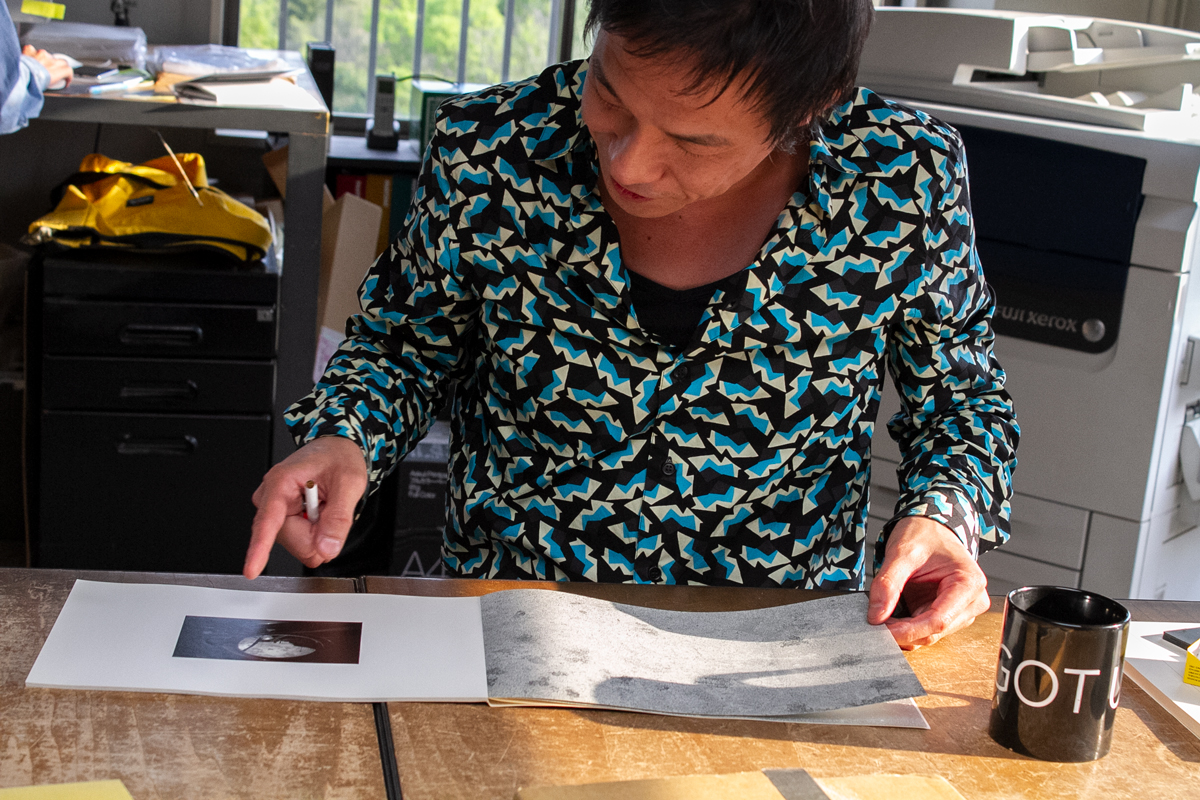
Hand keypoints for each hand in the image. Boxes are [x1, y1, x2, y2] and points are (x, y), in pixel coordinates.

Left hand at [22, 45, 72, 87]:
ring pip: (47, 55)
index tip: (65, 80)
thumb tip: (54, 81)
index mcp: (55, 71)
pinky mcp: (29, 50)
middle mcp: (50, 60)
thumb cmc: (30, 84)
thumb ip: (54, 81)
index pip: (68, 70)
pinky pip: (32, 49)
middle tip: (55, 73)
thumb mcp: (47, 87)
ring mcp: (39, 54)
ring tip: (39, 67)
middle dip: (60, 67)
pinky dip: (32, 53)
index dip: (68, 76)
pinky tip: (30, 58)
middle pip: (61, 61)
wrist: (18, 78)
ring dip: (46, 60)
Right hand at [243, 436, 368, 578]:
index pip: (268, 522)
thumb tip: (326, 548)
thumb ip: (338, 518)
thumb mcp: (349, 482)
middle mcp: (271, 497)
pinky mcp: (281, 520)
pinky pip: (301, 542)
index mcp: (281, 482)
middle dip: (318, 533)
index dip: (260, 548)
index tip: (252, 570)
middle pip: (293, 541)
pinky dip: (316, 532)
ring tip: (324, 506)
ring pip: (298, 544)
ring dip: (318, 532)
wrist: (335, 450)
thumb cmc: (338, 458)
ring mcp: (274, 511)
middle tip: (330, 507)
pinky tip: (318, 513)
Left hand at [867, 516, 989, 649]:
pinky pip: (925, 629)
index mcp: (969, 583)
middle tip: (873, 622)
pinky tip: (891, 616)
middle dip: (903, 631)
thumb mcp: (902, 553)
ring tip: (880, 615)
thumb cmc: (924, 534)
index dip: (908, 630)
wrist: (930, 528)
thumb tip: (876, 616)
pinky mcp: (949, 614)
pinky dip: (906, 627)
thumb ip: (888, 584)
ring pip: (929, 635)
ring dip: (903, 631)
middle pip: (934, 631)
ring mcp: (962, 611)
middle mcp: (972, 601)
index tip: (882, 630)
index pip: (938, 620)